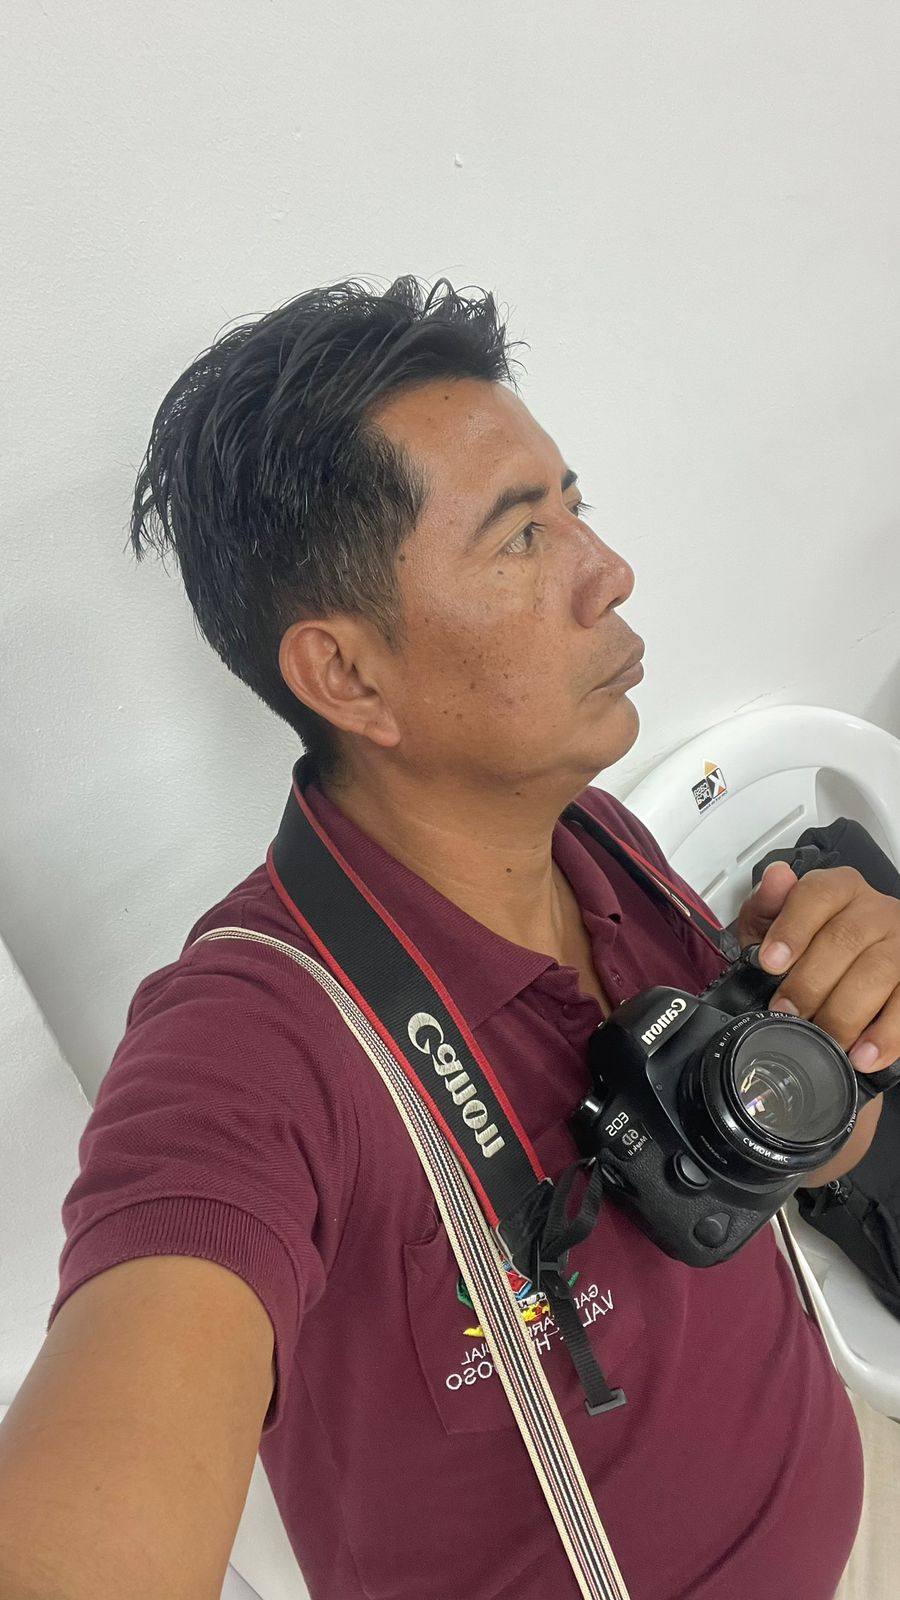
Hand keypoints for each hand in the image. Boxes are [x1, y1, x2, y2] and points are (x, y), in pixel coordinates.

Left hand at [735, 861, 899, 1074]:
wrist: (855, 968)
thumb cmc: (814, 945)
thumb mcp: (779, 926)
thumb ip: (769, 907)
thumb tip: (776, 877)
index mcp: (840, 890)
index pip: (818, 894)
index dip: (792, 928)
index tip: (770, 962)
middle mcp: (876, 911)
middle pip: (845, 939)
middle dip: (810, 982)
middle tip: (787, 1012)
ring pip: (878, 972)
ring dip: (846, 1013)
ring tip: (824, 1041)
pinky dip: (886, 1035)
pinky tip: (864, 1054)